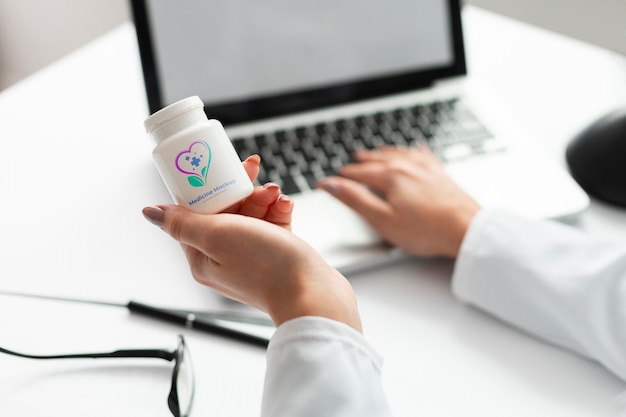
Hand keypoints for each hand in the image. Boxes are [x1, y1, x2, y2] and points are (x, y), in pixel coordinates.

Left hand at [142, 155, 360, 330]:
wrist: (312, 293)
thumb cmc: (266, 267)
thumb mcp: (217, 236)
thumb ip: (183, 222)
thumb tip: (150, 212)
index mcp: (202, 256)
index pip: (193, 212)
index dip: (205, 187)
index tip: (217, 168)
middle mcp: (223, 256)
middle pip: (224, 209)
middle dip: (240, 188)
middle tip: (251, 169)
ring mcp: (250, 255)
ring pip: (251, 213)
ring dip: (263, 197)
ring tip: (275, 193)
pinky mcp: (274, 252)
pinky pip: (272, 223)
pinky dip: (278, 210)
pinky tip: (285, 205)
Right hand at [317, 146, 479, 257]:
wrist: (466, 229)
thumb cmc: (426, 229)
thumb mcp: (382, 219)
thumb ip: (355, 199)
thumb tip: (331, 184)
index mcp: (390, 176)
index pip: (359, 173)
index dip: (342, 177)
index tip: (329, 179)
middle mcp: (407, 166)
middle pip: (378, 160)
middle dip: (363, 161)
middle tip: (352, 161)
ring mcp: (425, 168)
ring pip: (399, 154)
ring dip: (384, 153)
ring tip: (376, 152)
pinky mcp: (440, 174)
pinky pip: (422, 155)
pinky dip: (412, 152)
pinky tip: (414, 150)